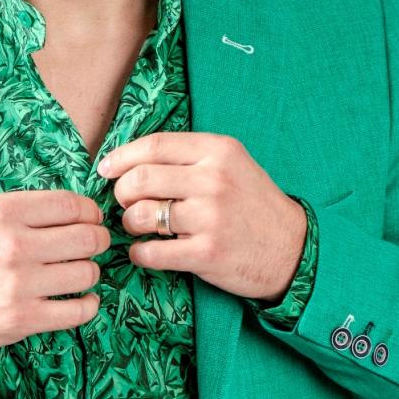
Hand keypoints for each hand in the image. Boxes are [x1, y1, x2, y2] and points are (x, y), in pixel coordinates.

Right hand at [0, 189, 110, 353]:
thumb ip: (28, 209)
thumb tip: (79, 210)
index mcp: (5, 212)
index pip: (70, 204)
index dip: (90, 211)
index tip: (92, 218)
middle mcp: (15, 245)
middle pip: (85, 237)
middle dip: (99, 240)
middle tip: (95, 244)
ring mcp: (20, 284)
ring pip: (86, 273)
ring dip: (91, 272)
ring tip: (82, 272)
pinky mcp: (24, 318)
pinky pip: (78, 311)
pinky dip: (89, 305)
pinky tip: (84, 300)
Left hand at [97, 131, 305, 303]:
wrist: (293, 249)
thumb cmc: (252, 204)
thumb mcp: (231, 164)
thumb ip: (189, 157)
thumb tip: (131, 159)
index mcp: (218, 151)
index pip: (154, 145)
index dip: (121, 157)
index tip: (105, 169)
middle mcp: (214, 180)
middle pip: (140, 178)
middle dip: (121, 192)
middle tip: (124, 202)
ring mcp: (211, 217)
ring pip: (140, 214)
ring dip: (128, 222)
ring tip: (137, 226)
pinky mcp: (207, 253)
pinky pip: (151, 252)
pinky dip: (139, 253)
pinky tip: (145, 251)